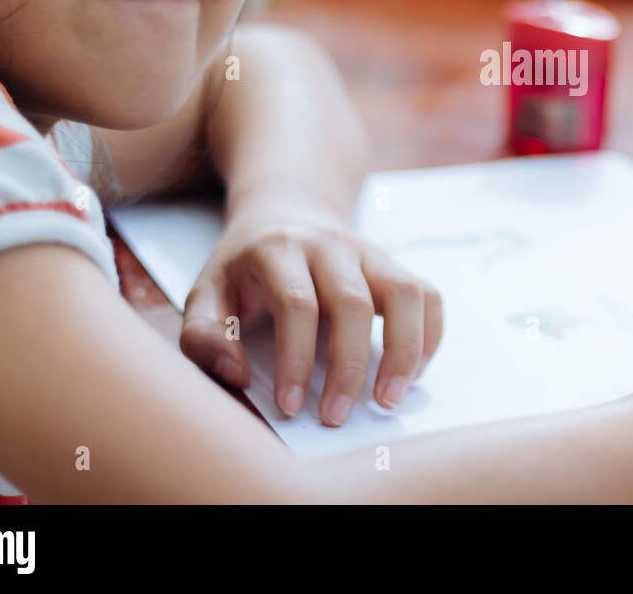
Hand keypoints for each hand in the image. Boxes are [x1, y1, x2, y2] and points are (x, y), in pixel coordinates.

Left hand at [178, 197, 442, 425]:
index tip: (289, 406)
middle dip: (347, 368)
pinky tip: (413, 372)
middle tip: (335, 417)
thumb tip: (237, 374)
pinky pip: (427, 295)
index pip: (296, 303)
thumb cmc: (243, 268)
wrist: (283, 213)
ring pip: (403, 293)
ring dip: (403, 351)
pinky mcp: (394, 264)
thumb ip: (202, 336)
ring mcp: (368, 252)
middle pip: (352, 303)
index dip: (295, 359)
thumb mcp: (206, 293)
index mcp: (278, 249)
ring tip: (388, 399)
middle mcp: (329, 244)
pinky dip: (429, 335)